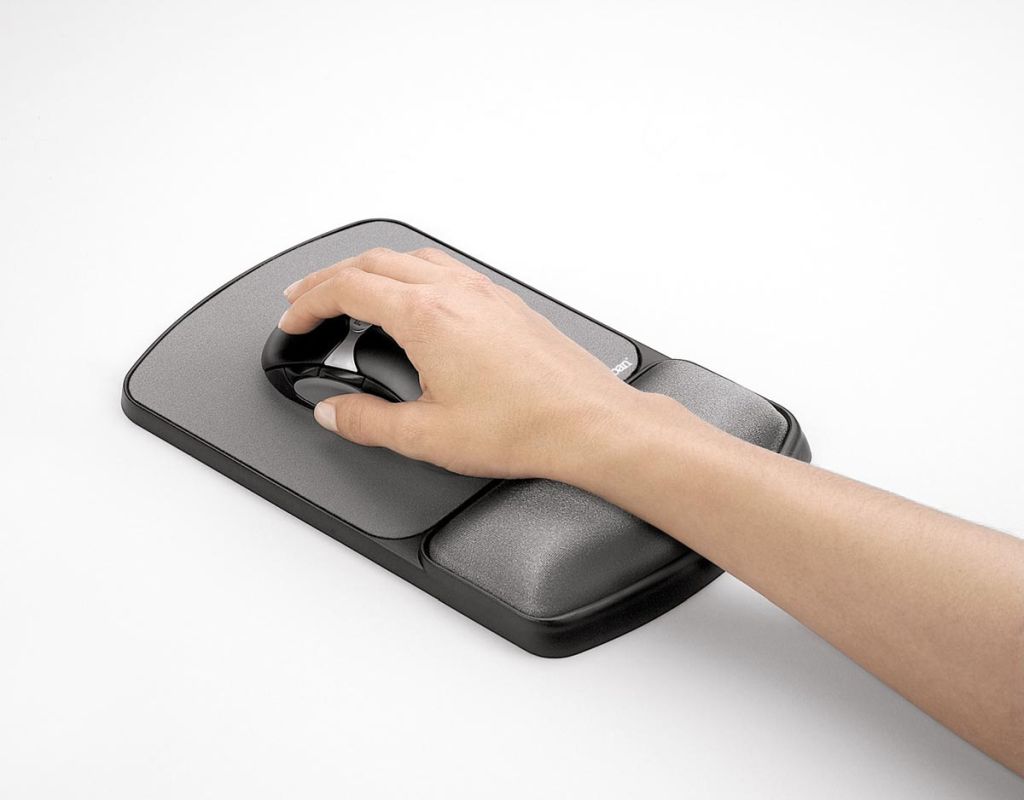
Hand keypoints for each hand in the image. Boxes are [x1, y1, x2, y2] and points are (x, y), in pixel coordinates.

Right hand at [278, 247, 656, 478]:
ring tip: (353, 291)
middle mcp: (455, 292)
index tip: (293, 320)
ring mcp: (484, 292)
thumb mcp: (427, 436)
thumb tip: (336, 413)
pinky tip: (416, 298)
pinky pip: (446, 267)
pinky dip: (412, 273)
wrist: (589, 422)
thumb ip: (369, 423)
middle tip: (306, 300)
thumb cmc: (526, 425)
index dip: (309, 302)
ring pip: (411, 257)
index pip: (347, 288)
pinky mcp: (506, 303)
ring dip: (371, 269)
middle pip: (373, 262)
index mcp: (427, 316)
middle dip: (330, 278)